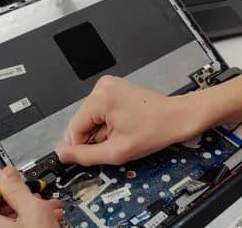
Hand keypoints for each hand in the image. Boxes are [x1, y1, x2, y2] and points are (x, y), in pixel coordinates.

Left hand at [0, 167, 61, 227]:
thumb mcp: (34, 212)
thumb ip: (19, 188)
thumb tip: (9, 173)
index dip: (7, 186)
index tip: (20, 185)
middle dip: (19, 202)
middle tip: (37, 201)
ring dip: (23, 215)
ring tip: (45, 213)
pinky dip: (18, 226)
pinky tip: (38, 224)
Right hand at [57, 75, 202, 165]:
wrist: (177, 118)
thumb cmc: (156, 129)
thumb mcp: (118, 151)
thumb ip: (86, 155)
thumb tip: (64, 155)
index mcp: (101, 98)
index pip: (74, 129)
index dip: (83, 146)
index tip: (94, 154)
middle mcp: (102, 87)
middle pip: (82, 122)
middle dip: (96, 137)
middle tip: (116, 141)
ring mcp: (108, 86)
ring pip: (91, 118)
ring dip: (103, 131)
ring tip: (123, 132)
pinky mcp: (115, 89)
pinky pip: (100, 111)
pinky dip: (109, 122)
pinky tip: (124, 124)